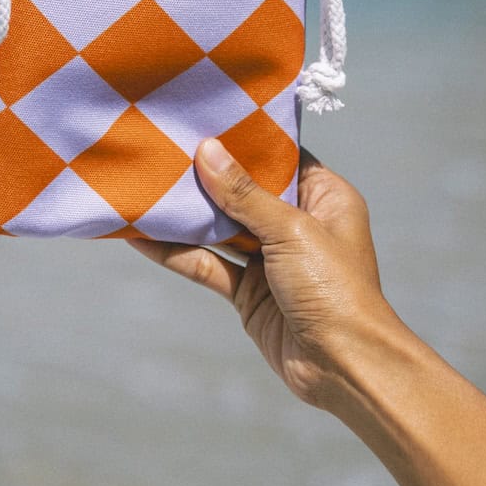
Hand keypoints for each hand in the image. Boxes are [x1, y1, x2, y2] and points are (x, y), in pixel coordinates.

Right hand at [126, 139, 397, 409]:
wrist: (343, 366)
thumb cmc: (335, 289)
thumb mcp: (291, 230)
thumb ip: (245, 194)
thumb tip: (207, 151)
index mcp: (326, 198)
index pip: (281, 158)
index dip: (245, 141)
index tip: (204, 119)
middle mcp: (300, 224)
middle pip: (245, 192)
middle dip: (206, 175)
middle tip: (162, 146)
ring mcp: (272, 260)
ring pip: (221, 228)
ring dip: (186, 214)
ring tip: (141, 186)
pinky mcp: (249, 292)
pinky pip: (208, 265)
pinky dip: (177, 252)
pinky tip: (141, 237)